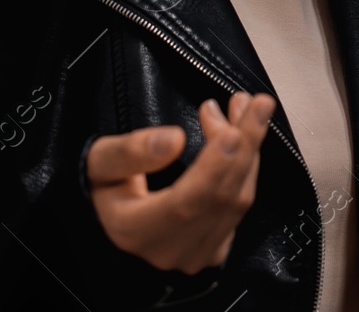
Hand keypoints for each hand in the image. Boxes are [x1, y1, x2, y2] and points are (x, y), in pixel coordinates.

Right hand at [83, 91, 276, 273]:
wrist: (112, 218)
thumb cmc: (105, 184)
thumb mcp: (102, 162)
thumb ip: (130, 152)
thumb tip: (174, 139)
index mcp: (137, 231)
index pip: (185, 204)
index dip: (214, 167)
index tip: (234, 130)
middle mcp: (171, 250)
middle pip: (221, 198)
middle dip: (244, 145)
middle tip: (257, 102)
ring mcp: (197, 255)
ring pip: (238, 201)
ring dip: (250, 150)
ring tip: (249, 108)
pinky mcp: (215, 249)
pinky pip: (241, 207)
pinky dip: (247, 168)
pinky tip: (245, 137)